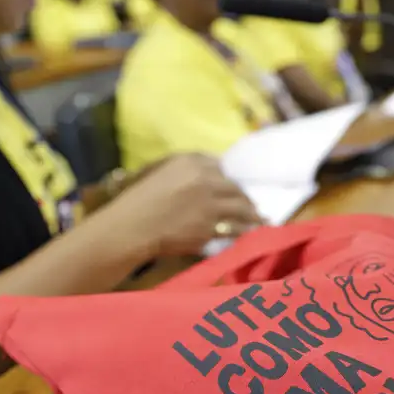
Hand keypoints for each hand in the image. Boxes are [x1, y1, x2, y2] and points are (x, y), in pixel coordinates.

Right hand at [109, 154, 262, 256]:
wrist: (133, 226)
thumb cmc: (138, 199)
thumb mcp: (157, 171)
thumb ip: (182, 168)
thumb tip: (204, 170)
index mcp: (191, 162)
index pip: (220, 166)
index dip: (228, 178)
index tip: (233, 185)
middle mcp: (206, 180)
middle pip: (235, 187)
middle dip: (245, 197)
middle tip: (253, 203)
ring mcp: (211, 205)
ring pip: (240, 208)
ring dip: (252, 214)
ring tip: (260, 218)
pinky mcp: (211, 228)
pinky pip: (234, 228)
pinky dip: (244, 230)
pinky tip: (250, 231)